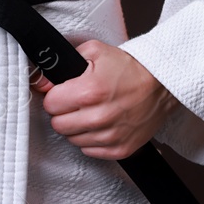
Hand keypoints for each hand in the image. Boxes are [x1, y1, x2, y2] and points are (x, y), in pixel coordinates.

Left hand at [31, 40, 178, 159]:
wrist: (161, 84)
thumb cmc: (129, 68)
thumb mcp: (94, 51)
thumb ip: (64, 63)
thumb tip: (41, 80)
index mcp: (90, 91)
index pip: (50, 105)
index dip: (55, 96)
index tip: (63, 93)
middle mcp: (99, 117)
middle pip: (59, 125)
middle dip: (63, 112)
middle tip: (76, 102)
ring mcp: (111, 136)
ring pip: (72, 140)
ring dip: (77, 127)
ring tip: (91, 112)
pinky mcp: (121, 149)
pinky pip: (90, 151)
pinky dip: (92, 139)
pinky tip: (101, 125)